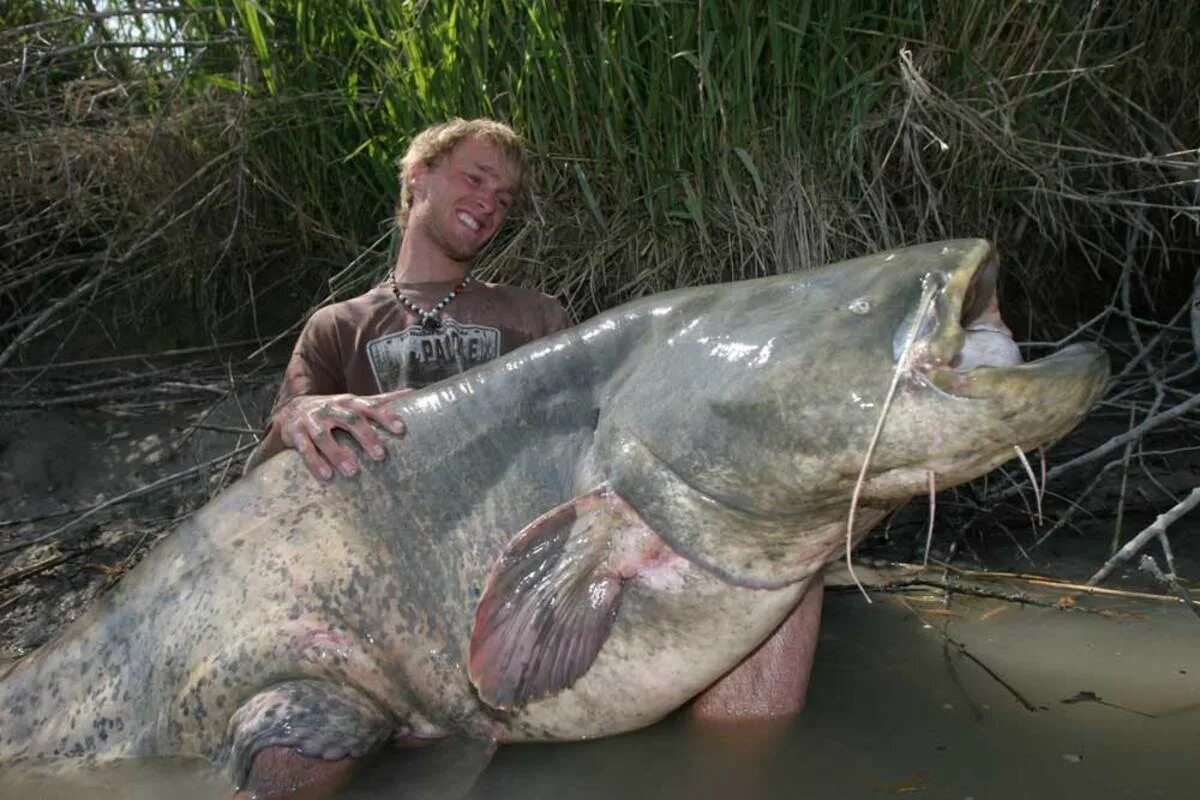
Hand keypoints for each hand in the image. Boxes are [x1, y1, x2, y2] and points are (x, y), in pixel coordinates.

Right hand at [279, 389, 411, 480]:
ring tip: (353, 471)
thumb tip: (413, 392)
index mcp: (349, 403)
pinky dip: (315, 461)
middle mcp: (331, 408)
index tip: (401, 428)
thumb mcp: (355, 403)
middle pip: (349, 419)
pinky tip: (327, 475)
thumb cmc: (332, 410)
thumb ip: (381, 400)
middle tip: (381, 455)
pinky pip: (304, 448)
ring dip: (338, 453)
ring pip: (324, 436)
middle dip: (365, 436)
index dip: (385, 416)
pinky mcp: (296, 434)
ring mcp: (312, 420)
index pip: (370, 406)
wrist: (291, 411)